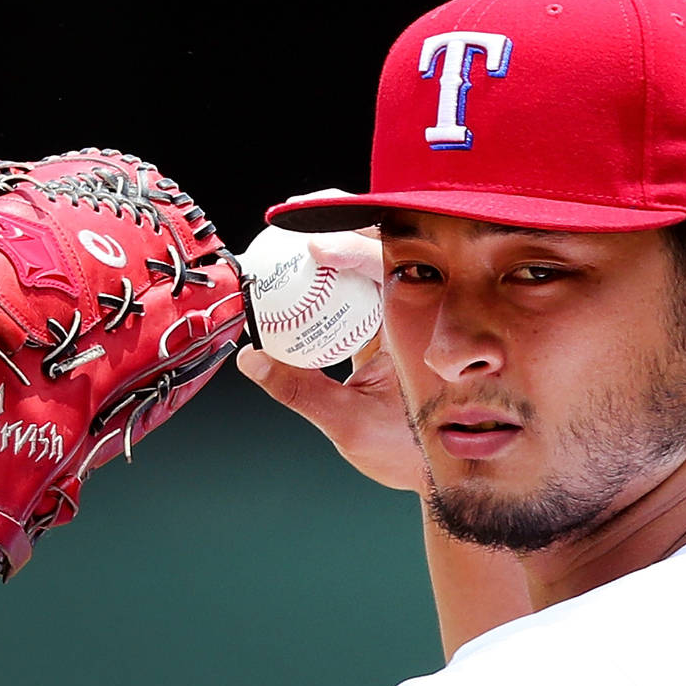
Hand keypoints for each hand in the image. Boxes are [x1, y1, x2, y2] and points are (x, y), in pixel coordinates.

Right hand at [238, 226, 426, 491]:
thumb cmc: (406, 452)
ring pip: (365, 260)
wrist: (433, 470)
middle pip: (377, 246)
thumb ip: (299, 391)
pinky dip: (325, 271)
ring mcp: (395, 314)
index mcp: (415, 327)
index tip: (314, 246)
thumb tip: (252, 359)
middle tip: (292, 214)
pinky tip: (292, 267)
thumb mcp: (349, 424)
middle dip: (337, 219)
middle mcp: (411, 312)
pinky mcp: (379, 323)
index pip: (387, 270)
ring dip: (331, 237)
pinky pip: (352, 286)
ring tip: (288, 227)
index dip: (352, 247)